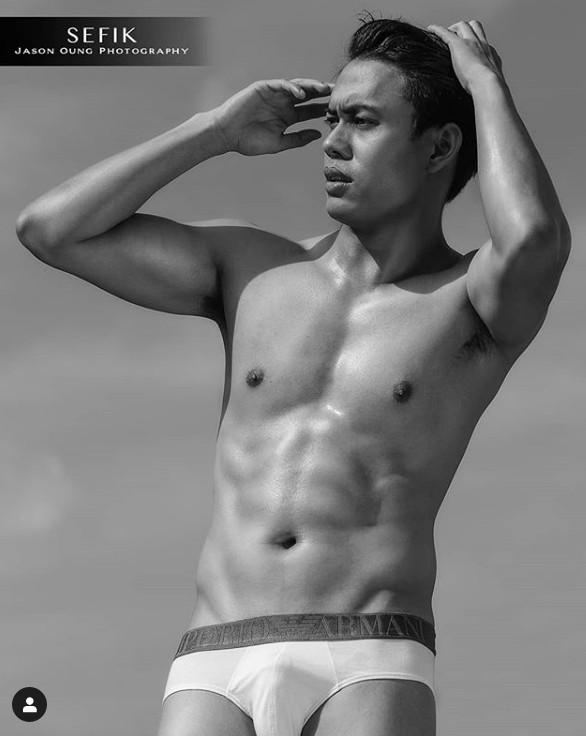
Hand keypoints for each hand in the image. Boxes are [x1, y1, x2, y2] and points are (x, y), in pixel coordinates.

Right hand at [211, 78, 331, 155]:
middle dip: (322, 94)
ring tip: (323, 89)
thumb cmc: (249, 141)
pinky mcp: (264, 88)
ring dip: (311, 87)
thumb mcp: (279, 143)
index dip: (323, 110)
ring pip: (297, 86)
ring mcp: (274, 94)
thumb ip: (298, 138)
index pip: (310, 111)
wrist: (227, 135)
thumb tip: (318, 134)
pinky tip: (301, 94)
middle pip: (308, 95)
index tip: (338, 112)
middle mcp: (284, 103)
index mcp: (288, 117)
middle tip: (337, 94)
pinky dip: (292, 87)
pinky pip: (281, 84)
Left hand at [427, 21, 503, 93]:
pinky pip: (446, 32)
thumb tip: (475, 100)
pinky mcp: (459, 45)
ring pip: (462, 25)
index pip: (483, 43)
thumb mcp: (488, 86)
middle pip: (474, 27)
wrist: (488, 85)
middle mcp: (482, 45)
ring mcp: (471, 42)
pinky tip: (431, 29)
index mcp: (490, 55)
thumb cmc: (487, 90)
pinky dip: (438, 30)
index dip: (475, 42)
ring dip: (453, 28)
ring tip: (444, 34)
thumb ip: (482, 87)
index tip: (469, 48)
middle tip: (456, 37)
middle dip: (465, 29)